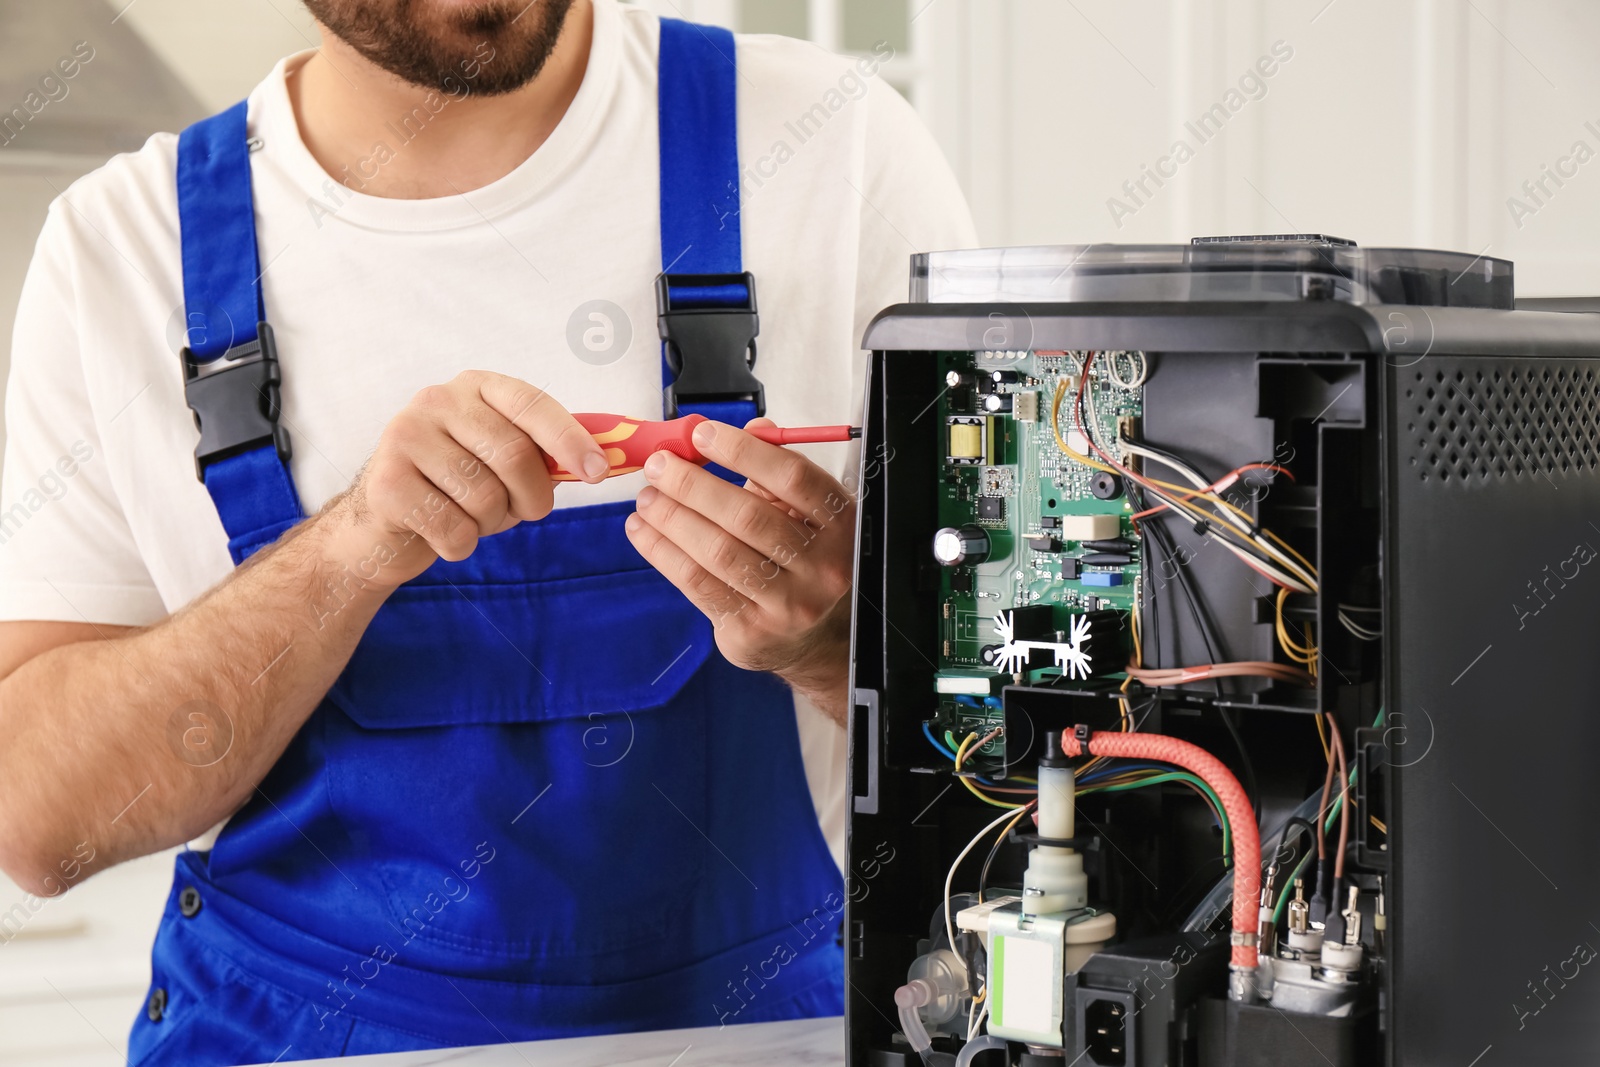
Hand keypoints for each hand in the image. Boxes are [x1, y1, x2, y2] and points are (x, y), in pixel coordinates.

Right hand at [329, 371, 611, 584]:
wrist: (382, 525)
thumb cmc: (456, 490)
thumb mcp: (502, 463)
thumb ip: (543, 455)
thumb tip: (604, 461)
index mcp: (477, 387)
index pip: (532, 403)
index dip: (569, 439)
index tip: (596, 472)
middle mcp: (438, 401)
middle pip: (513, 454)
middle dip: (532, 497)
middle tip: (527, 511)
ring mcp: (405, 436)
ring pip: (484, 495)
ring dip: (492, 524)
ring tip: (473, 518)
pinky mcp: (386, 482)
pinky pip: (453, 528)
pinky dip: (461, 546)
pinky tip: (443, 534)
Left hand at [624, 418, 855, 722]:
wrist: (817, 638)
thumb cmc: (806, 560)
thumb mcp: (808, 512)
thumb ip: (780, 470)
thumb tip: (753, 429)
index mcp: (841, 525)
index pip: (794, 478)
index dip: (744, 452)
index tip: (701, 435)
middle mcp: (822, 567)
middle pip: (748, 516)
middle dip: (694, 485)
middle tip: (658, 465)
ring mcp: (788, 605)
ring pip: (718, 552)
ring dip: (671, 518)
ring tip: (646, 498)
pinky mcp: (751, 632)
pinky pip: (698, 584)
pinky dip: (663, 553)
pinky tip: (643, 531)